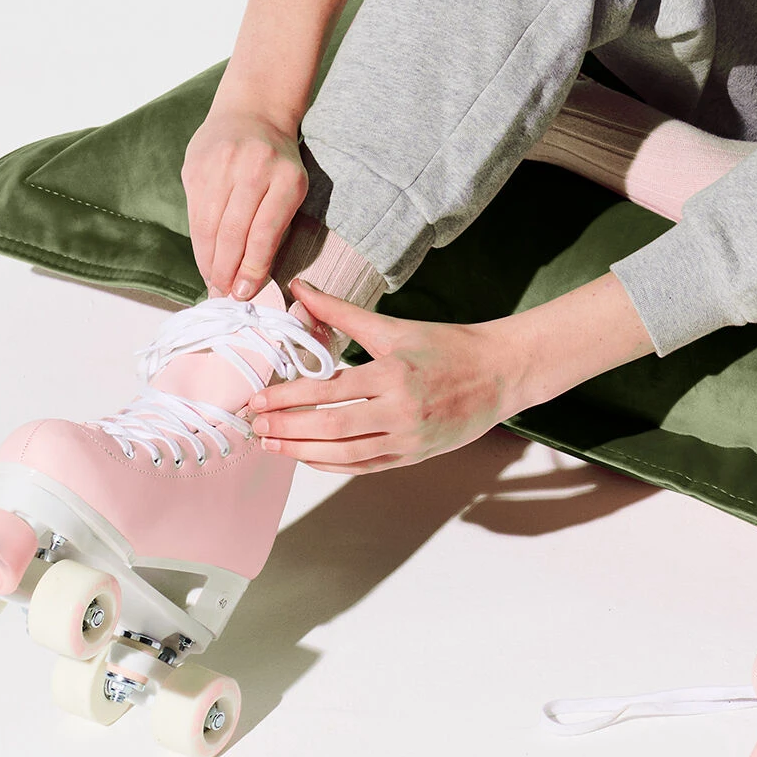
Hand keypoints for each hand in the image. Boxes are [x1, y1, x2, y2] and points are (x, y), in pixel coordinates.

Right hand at [182, 103, 307, 299]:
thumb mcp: (292, 186)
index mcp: (285, 178)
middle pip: (233, 232)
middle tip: (226, 296)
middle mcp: (251, 170)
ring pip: (209, 226)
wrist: (252, 111)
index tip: (246, 293)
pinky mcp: (195, 168)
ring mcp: (219, 167)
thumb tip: (254, 275)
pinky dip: (199, 242)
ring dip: (209, 261)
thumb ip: (275, 224)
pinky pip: (194, 215)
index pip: (265, 232)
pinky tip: (203, 259)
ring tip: (214, 283)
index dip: (253, 267)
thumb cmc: (278, 159)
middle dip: (227, 271)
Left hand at [247, 286, 518, 473]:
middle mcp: (401, 411)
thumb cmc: (450, 346)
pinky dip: (332, 465)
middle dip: (287, 428)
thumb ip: (342, 313)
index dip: (287, 398)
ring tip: (273, 445)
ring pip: (345, 454)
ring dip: (302, 452)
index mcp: (394, 374)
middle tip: (254, 427)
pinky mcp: (415, 456)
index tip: (257, 400)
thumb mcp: (395, 327)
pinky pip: (365, 467)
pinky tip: (309, 457)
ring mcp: (409, 438)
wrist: (502, 372)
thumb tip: (300, 289)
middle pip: (331, 428)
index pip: (328, 391)